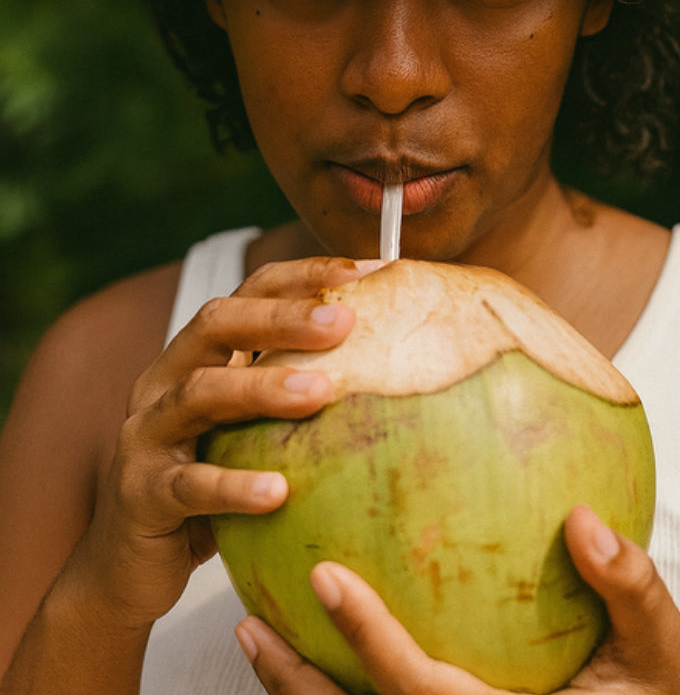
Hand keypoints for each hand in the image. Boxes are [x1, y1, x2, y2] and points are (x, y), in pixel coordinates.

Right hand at [68, 257, 363, 634]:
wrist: (129, 568)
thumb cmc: (207, 491)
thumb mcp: (248, 433)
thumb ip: (293, 398)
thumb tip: (391, 370)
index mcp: (196, 357)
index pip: (248, 294)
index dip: (301, 277)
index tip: (363, 271)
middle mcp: (164, 382)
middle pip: (216, 325)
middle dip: (280, 317)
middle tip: (342, 320)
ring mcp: (145, 436)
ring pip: (199, 393)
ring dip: (261, 387)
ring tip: (321, 392)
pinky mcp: (141, 494)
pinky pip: (188, 485)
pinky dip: (232, 485)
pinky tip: (277, 491)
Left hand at [234, 504, 679, 694]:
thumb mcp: (664, 658)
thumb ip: (632, 590)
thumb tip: (584, 520)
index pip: (418, 689)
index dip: (368, 639)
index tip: (325, 575)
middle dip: (298, 683)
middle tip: (247, 619)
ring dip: (300, 688)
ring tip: (251, 628)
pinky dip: (340, 682)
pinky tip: (313, 631)